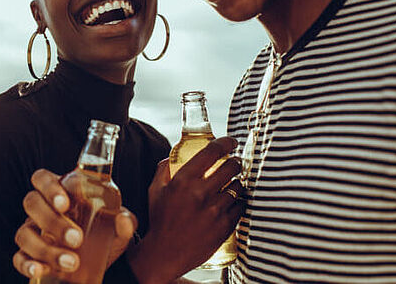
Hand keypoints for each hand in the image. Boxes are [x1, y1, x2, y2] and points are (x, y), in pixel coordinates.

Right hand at [12, 169, 138, 277]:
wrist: (101, 261)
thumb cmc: (105, 233)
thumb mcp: (118, 228)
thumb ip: (125, 222)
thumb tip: (123, 220)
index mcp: (60, 192)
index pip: (43, 179)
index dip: (49, 188)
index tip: (66, 204)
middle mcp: (42, 209)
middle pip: (32, 203)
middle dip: (52, 221)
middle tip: (77, 239)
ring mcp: (32, 232)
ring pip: (24, 233)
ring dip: (45, 248)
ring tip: (71, 262)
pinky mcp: (29, 255)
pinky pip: (18, 258)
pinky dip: (27, 264)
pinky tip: (41, 270)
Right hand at [128, 137, 245, 283]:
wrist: (165, 254)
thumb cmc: (160, 221)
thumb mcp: (155, 191)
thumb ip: (163, 169)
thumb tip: (172, 155)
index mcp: (183, 181)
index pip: (212, 152)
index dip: (226, 142)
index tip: (231, 142)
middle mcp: (200, 193)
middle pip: (232, 167)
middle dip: (235, 163)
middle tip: (233, 165)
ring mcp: (214, 210)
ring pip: (238, 187)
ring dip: (236, 184)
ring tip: (229, 187)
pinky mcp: (225, 226)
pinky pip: (240, 206)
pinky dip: (237, 203)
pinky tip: (230, 204)